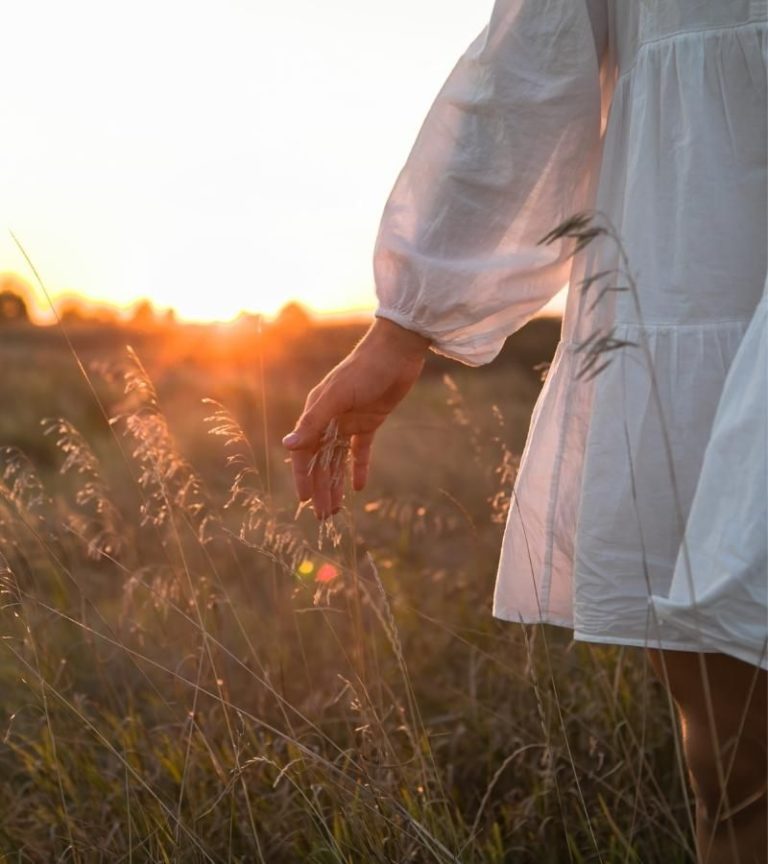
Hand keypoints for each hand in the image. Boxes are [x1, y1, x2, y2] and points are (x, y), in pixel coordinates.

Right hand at [282, 317, 429, 517]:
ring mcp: (350, 421)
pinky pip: (361, 449)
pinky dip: (359, 467)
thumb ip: (313, 422)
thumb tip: (287, 446)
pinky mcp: (371, 421)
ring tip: (336, 509)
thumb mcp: (336, 396)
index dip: (303, 477)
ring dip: (336, 483)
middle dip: (321, 488)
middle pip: (322, 461)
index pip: (305, 452)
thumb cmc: (363, 369)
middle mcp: (330, 419)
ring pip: (339, 459)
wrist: (397, 351)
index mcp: (317, 412)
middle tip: (323, 517)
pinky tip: (359, 487)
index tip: (305, 501)